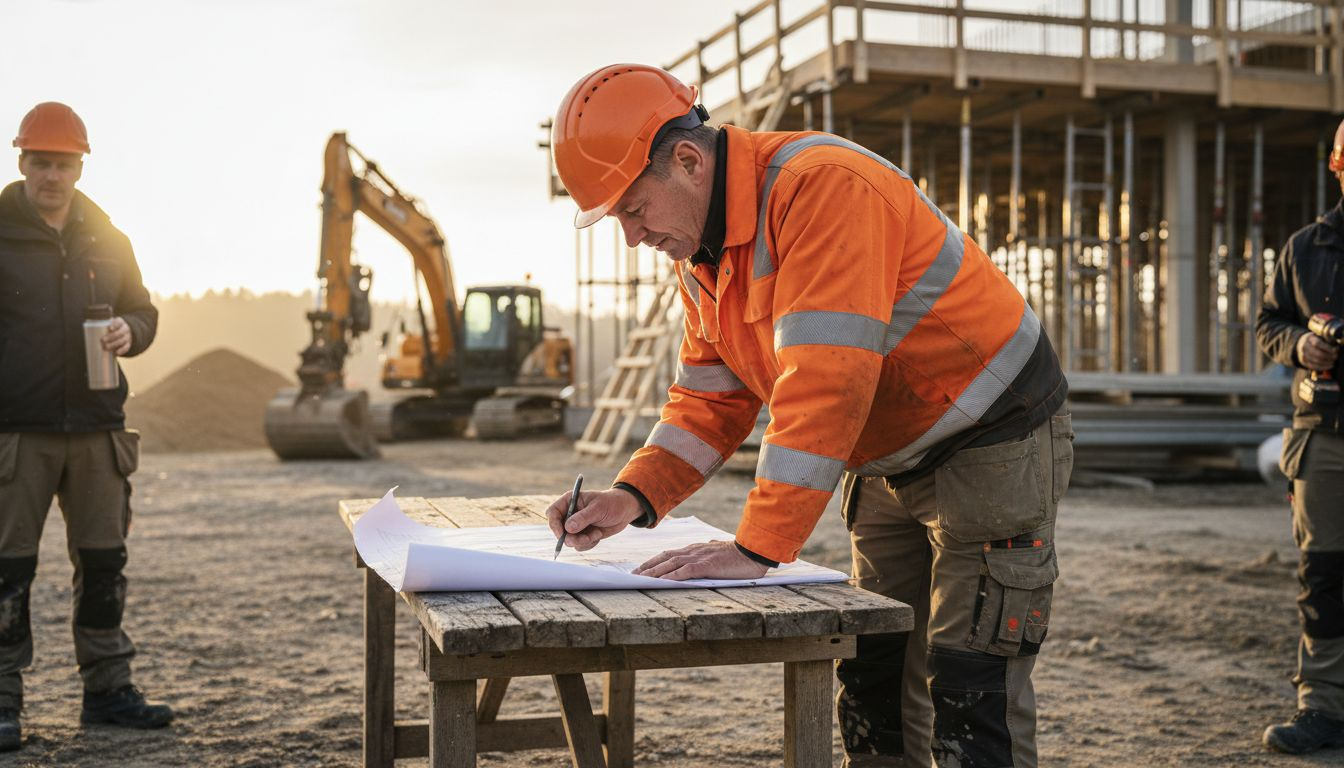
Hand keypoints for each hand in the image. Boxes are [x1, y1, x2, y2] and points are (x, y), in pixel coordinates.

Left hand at [101, 317, 131, 355]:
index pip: (119, 322)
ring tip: (106, 347)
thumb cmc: (110, 328)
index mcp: (120, 322)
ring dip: (114, 344)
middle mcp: (125, 329)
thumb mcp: (108, 324)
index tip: (110, 328)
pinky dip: (122, 350)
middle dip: (112, 336)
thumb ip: (103, 325)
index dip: (115, 325)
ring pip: (123, 340)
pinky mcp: (128, 344)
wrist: (122, 333)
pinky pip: (127, 347)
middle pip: (121, 332)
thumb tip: (94, 329)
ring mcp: (128, 336)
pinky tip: (117, 352)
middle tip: (103, 340)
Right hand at [546, 487, 641, 552]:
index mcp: (569, 501)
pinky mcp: (582, 535)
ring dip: (583, 541)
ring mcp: (576, 526)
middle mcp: (570, 514)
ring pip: (569, 541)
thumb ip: (583, 518)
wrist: (625, 511)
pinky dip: (589, 544)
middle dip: (572, 538)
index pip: (553, 513)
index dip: (554, 524)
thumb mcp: (598, 508)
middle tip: (586, 538)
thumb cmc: (611, 503)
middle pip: (559, 530)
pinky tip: (598, 535)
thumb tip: (567, 528)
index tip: (563, 534)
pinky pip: (579, 545)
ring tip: (597, 533)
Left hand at [633, 540, 769, 580]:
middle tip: (632, 575)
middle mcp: (693, 551)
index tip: (641, 568)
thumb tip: (702, 559)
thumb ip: (707, 555)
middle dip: (647, 566)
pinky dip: (671, 576)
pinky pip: (685, 571)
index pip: (669, 554)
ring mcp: (699, 557)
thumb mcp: (717, 554)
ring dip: (654, 572)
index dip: (653, 561)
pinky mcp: (706, 565)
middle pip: (664, 557)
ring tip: (640, 579)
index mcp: (695, 549)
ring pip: (670, 564)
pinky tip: (662, 581)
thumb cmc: (738, 555)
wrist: (752, 552)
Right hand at [1298, 332, 1338, 370]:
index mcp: (1309, 339)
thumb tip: (1335, 348)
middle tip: (1335, 357)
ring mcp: (1303, 354)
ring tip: (1333, 362)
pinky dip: (1323, 367)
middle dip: (1328, 356)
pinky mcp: (1303, 362)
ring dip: (1326, 362)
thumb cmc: (1318, 340)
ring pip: (1315, 361)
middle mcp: (1304, 347)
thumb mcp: (1323, 337)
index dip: (1327, 348)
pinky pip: (1313, 366)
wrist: (1304, 344)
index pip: (1317, 343)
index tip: (1335, 350)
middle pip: (1317, 353)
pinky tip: (1329, 366)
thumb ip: (1329, 340)